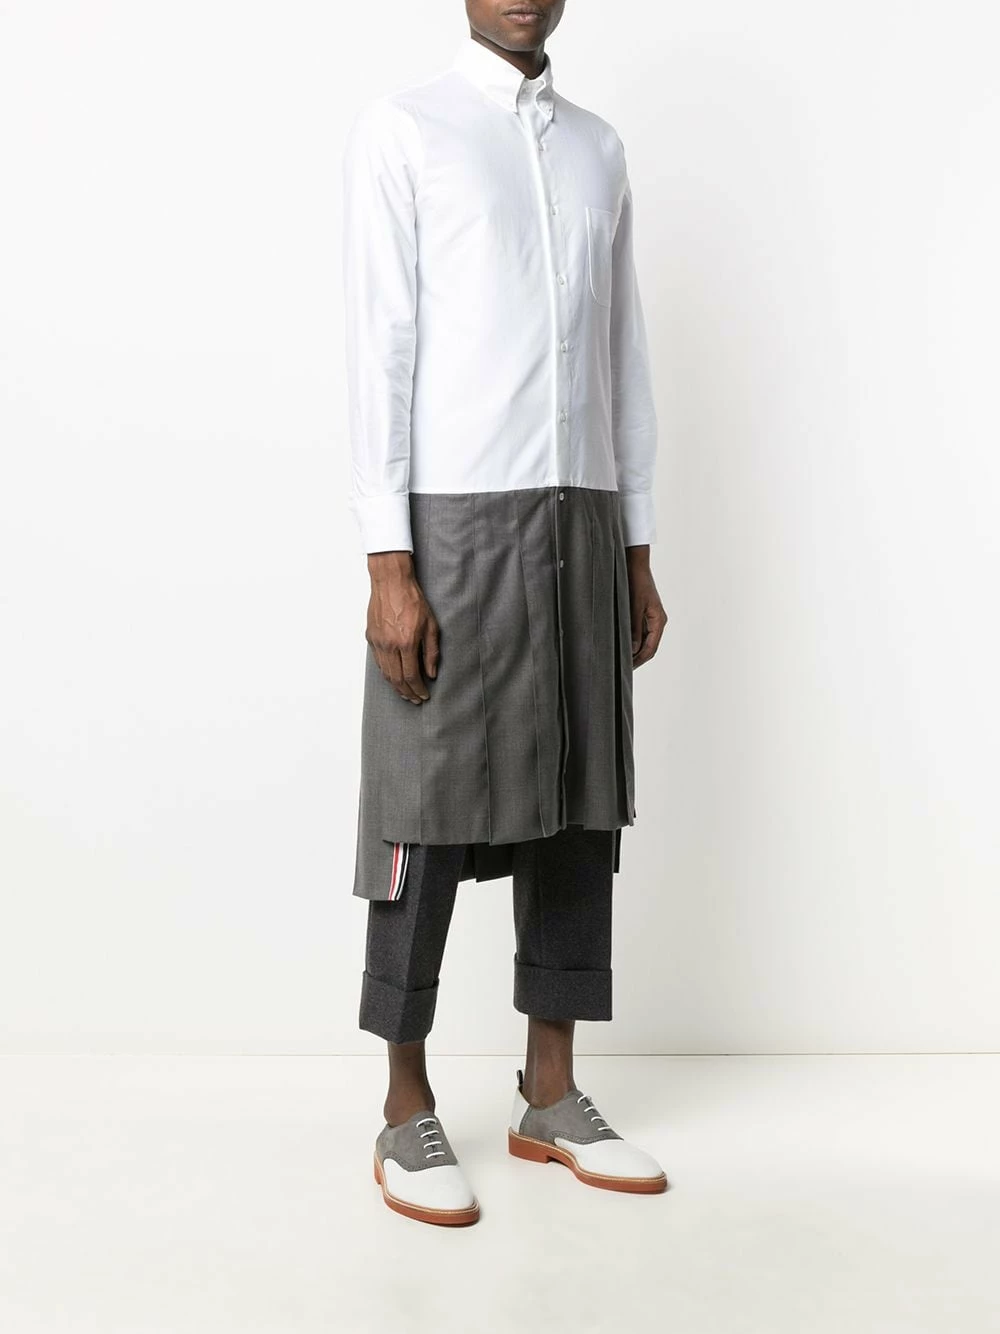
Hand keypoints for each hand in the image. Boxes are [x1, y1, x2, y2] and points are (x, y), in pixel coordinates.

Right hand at [365, 551, 440, 703]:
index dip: (418, 689)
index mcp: (406, 642)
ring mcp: (378, 642)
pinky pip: (378, 662)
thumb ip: (431, 651)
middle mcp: (390, 645)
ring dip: (395, 686)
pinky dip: (386, 673)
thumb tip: (431, 673)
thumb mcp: (431, 625)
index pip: (411, 676)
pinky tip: (394, 676)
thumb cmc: (413, 600)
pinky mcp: (371, 637)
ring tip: (405, 693)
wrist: (391, 582)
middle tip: (415, 699)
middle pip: (396, 679)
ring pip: (385, 673)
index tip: (424, 695)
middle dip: (407, 693)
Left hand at [625, 545, 666, 667]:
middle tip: (624, 669)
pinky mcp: (643, 613)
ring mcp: (651, 618)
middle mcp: (657, 621)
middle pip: (649, 647)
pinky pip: (640, 632)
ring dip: (635, 651)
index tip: (628, 668)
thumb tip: (633, 649)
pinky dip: (632, 641)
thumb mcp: (633, 606)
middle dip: (637, 658)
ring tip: (621, 660)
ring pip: (644, 641)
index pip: (651, 648)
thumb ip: (633, 628)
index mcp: (658, 620)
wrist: (635, 564)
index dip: (640, 660)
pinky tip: (622, 645)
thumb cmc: (636, 582)